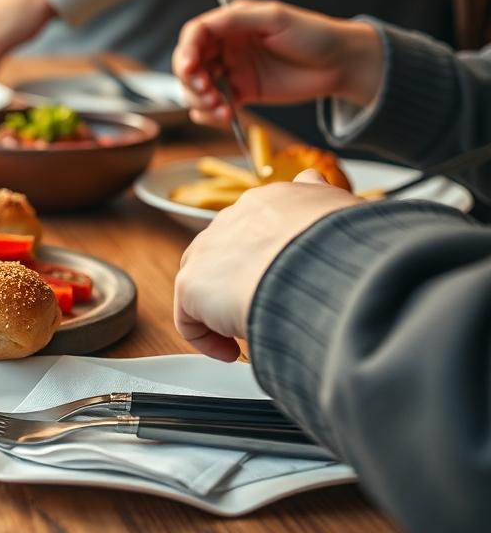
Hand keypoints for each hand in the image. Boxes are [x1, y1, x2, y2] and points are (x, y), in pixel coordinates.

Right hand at [172, 0, 382, 126]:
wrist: (341, 64)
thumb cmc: (313, 33)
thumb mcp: (275, 17)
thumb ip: (236, 18)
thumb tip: (203, 27)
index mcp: (231, 24)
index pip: (194, 35)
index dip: (185, 52)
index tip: (189, 69)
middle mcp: (226, 47)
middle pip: (189, 65)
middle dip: (191, 82)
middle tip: (207, 93)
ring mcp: (232, 71)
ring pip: (196, 88)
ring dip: (199, 101)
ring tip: (220, 109)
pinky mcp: (241, 94)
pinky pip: (213, 106)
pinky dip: (210, 115)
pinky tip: (225, 116)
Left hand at [173, 170, 360, 360]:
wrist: (320, 265)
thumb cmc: (344, 244)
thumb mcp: (343, 206)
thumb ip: (322, 195)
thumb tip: (311, 179)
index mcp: (270, 201)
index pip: (256, 224)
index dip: (266, 256)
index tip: (282, 279)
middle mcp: (234, 220)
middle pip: (226, 254)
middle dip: (242, 283)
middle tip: (270, 309)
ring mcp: (209, 250)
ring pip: (206, 283)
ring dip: (223, 309)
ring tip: (253, 329)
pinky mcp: (192, 283)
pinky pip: (189, 318)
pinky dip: (207, 338)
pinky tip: (233, 352)